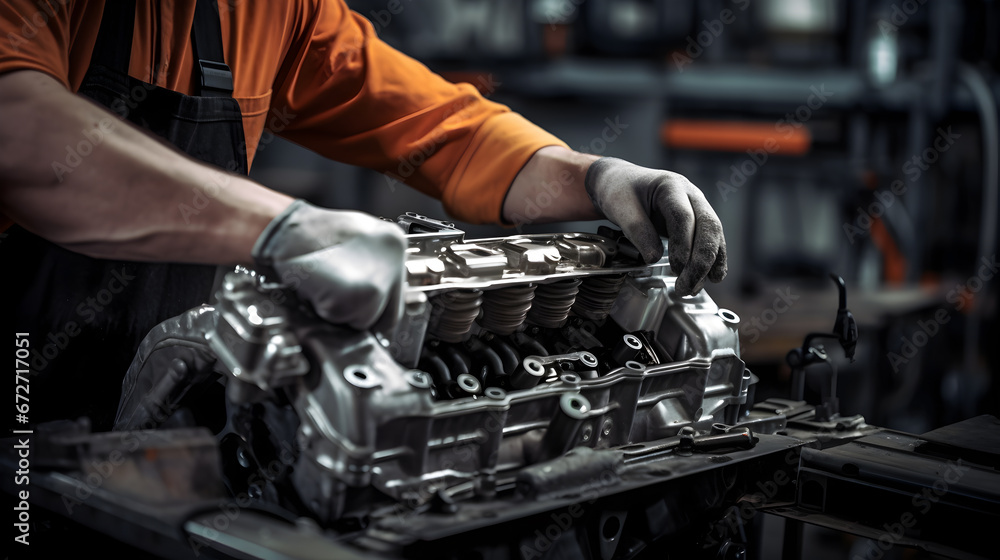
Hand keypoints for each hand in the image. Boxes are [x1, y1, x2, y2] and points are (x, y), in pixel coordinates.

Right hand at [252, 200, 406, 333]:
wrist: (282, 231)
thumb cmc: (308, 238)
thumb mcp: (352, 243)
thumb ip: (371, 269)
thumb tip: (378, 295)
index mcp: (394, 242)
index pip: (398, 293)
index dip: (376, 305)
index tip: (362, 307)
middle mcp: (394, 258)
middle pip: (389, 312)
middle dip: (362, 312)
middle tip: (337, 296)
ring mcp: (381, 278)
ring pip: (369, 319)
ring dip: (344, 313)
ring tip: (325, 288)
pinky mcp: (364, 294)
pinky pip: (350, 320)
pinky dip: (331, 313)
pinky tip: (319, 291)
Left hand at [584, 158, 726, 295]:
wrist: (621, 182)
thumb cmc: (620, 191)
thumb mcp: (621, 208)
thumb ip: (638, 231)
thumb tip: (654, 258)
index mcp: (671, 186)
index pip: (684, 217)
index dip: (683, 244)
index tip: (676, 267)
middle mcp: (691, 195)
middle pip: (708, 227)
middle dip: (700, 261)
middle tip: (686, 286)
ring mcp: (697, 207)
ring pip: (714, 235)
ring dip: (709, 264)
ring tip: (695, 288)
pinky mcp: (696, 221)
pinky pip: (711, 240)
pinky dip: (713, 260)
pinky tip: (711, 278)